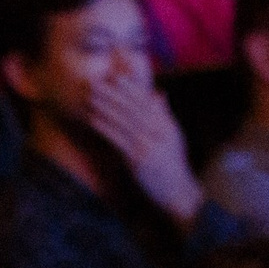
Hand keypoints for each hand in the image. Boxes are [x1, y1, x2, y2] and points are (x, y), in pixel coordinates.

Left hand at [84, 79, 203, 224]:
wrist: (178, 192)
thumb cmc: (172, 165)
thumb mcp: (173, 137)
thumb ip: (164, 115)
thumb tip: (159, 94)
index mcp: (166, 124)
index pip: (145, 100)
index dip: (129, 87)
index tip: (115, 75)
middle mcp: (159, 131)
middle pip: (132, 107)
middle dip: (113, 93)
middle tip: (95, 81)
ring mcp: (150, 144)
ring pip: (124, 120)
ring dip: (105, 106)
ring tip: (90, 96)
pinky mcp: (139, 159)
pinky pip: (119, 139)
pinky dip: (106, 127)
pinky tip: (93, 119)